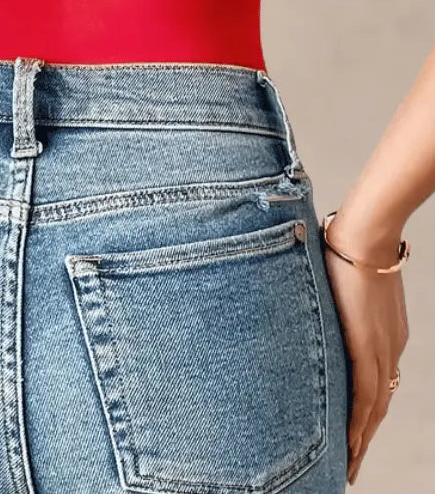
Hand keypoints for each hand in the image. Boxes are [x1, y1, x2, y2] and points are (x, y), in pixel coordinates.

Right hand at [321, 223, 408, 484]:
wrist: (364, 232)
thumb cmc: (347, 246)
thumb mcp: (341, 281)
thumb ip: (331, 300)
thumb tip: (306, 296)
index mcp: (386, 333)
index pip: (378, 382)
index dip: (368, 411)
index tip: (356, 432)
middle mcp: (389, 347)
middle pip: (380, 403)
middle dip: (365, 435)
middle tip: (351, 463)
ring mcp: (381, 347)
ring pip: (375, 406)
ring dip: (362, 438)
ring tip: (350, 464)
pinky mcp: (366, 344)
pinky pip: (366, 394)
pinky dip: (360, 422)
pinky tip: (353, 442)